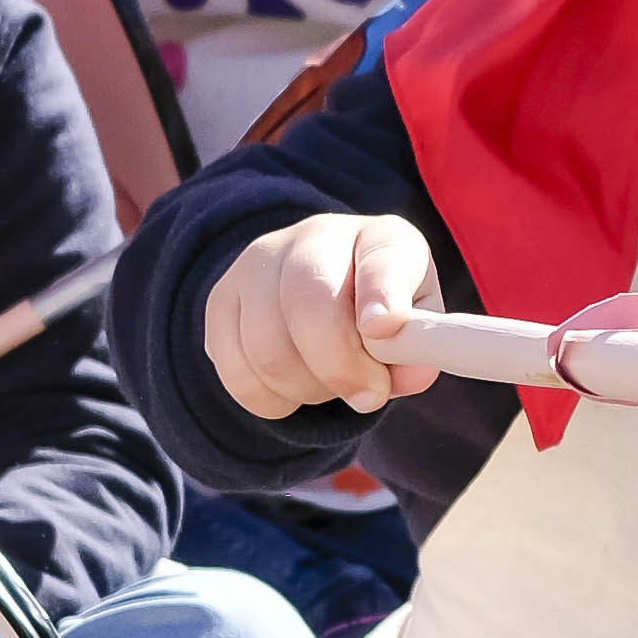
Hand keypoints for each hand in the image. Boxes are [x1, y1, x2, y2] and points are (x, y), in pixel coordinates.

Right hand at [203, 214, 443, 417]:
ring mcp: (259, 264)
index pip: (381, 256)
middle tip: (368, 397)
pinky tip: (292, 390)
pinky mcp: (221, 301)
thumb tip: (408, 374)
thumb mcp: (414, 328)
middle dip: (339, 366)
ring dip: (306, 389)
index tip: (382, 329)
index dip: (381, 292)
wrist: (325, 295)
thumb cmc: (380, 316)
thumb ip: (416, 351)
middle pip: (308, 300)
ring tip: (329, 387)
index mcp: (381, 238)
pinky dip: (270, 400)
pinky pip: (236, 372)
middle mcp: (315, 238)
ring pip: (267, 347)